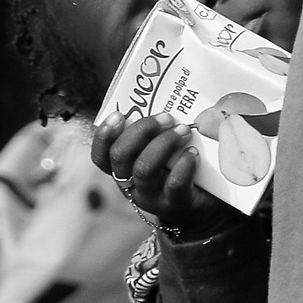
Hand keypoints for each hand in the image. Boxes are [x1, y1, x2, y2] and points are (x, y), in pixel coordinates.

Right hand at [91, 114, 226, 238]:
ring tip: (183, 130)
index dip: (104, 135)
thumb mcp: (160, 149)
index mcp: (122, 169)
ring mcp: (150, 197)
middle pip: (120, 157)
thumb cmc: (177, 166)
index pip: (101, 156)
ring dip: (164, 143)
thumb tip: (164, 97)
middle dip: (141, 131)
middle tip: (166, 117)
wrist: (202, 205)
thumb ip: (154, 131)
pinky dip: (184, 164)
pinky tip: (193, 152)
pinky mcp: (174, 204)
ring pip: (144, 169)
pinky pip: (174, 184)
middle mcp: (130, 185)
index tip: (118, 115)